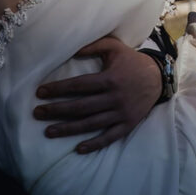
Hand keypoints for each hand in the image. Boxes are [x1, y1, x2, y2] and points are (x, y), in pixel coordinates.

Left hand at [34, 36, 162, 153]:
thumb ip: (93, 46)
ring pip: (91, 124)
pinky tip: (78, 148)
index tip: (40, 92)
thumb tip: (71, 50)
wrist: (158, 77)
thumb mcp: (114, 47)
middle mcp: (114, 98)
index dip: (58, 89)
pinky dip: (94, 144)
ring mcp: (121, 114)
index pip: (78, 86)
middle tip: (37, 113)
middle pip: (80, 107)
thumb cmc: (131, 61)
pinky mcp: (128, 125)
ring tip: (48, 132)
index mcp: (109, 79)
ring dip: (68, 129)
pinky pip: (109, 137)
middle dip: (56, 110)